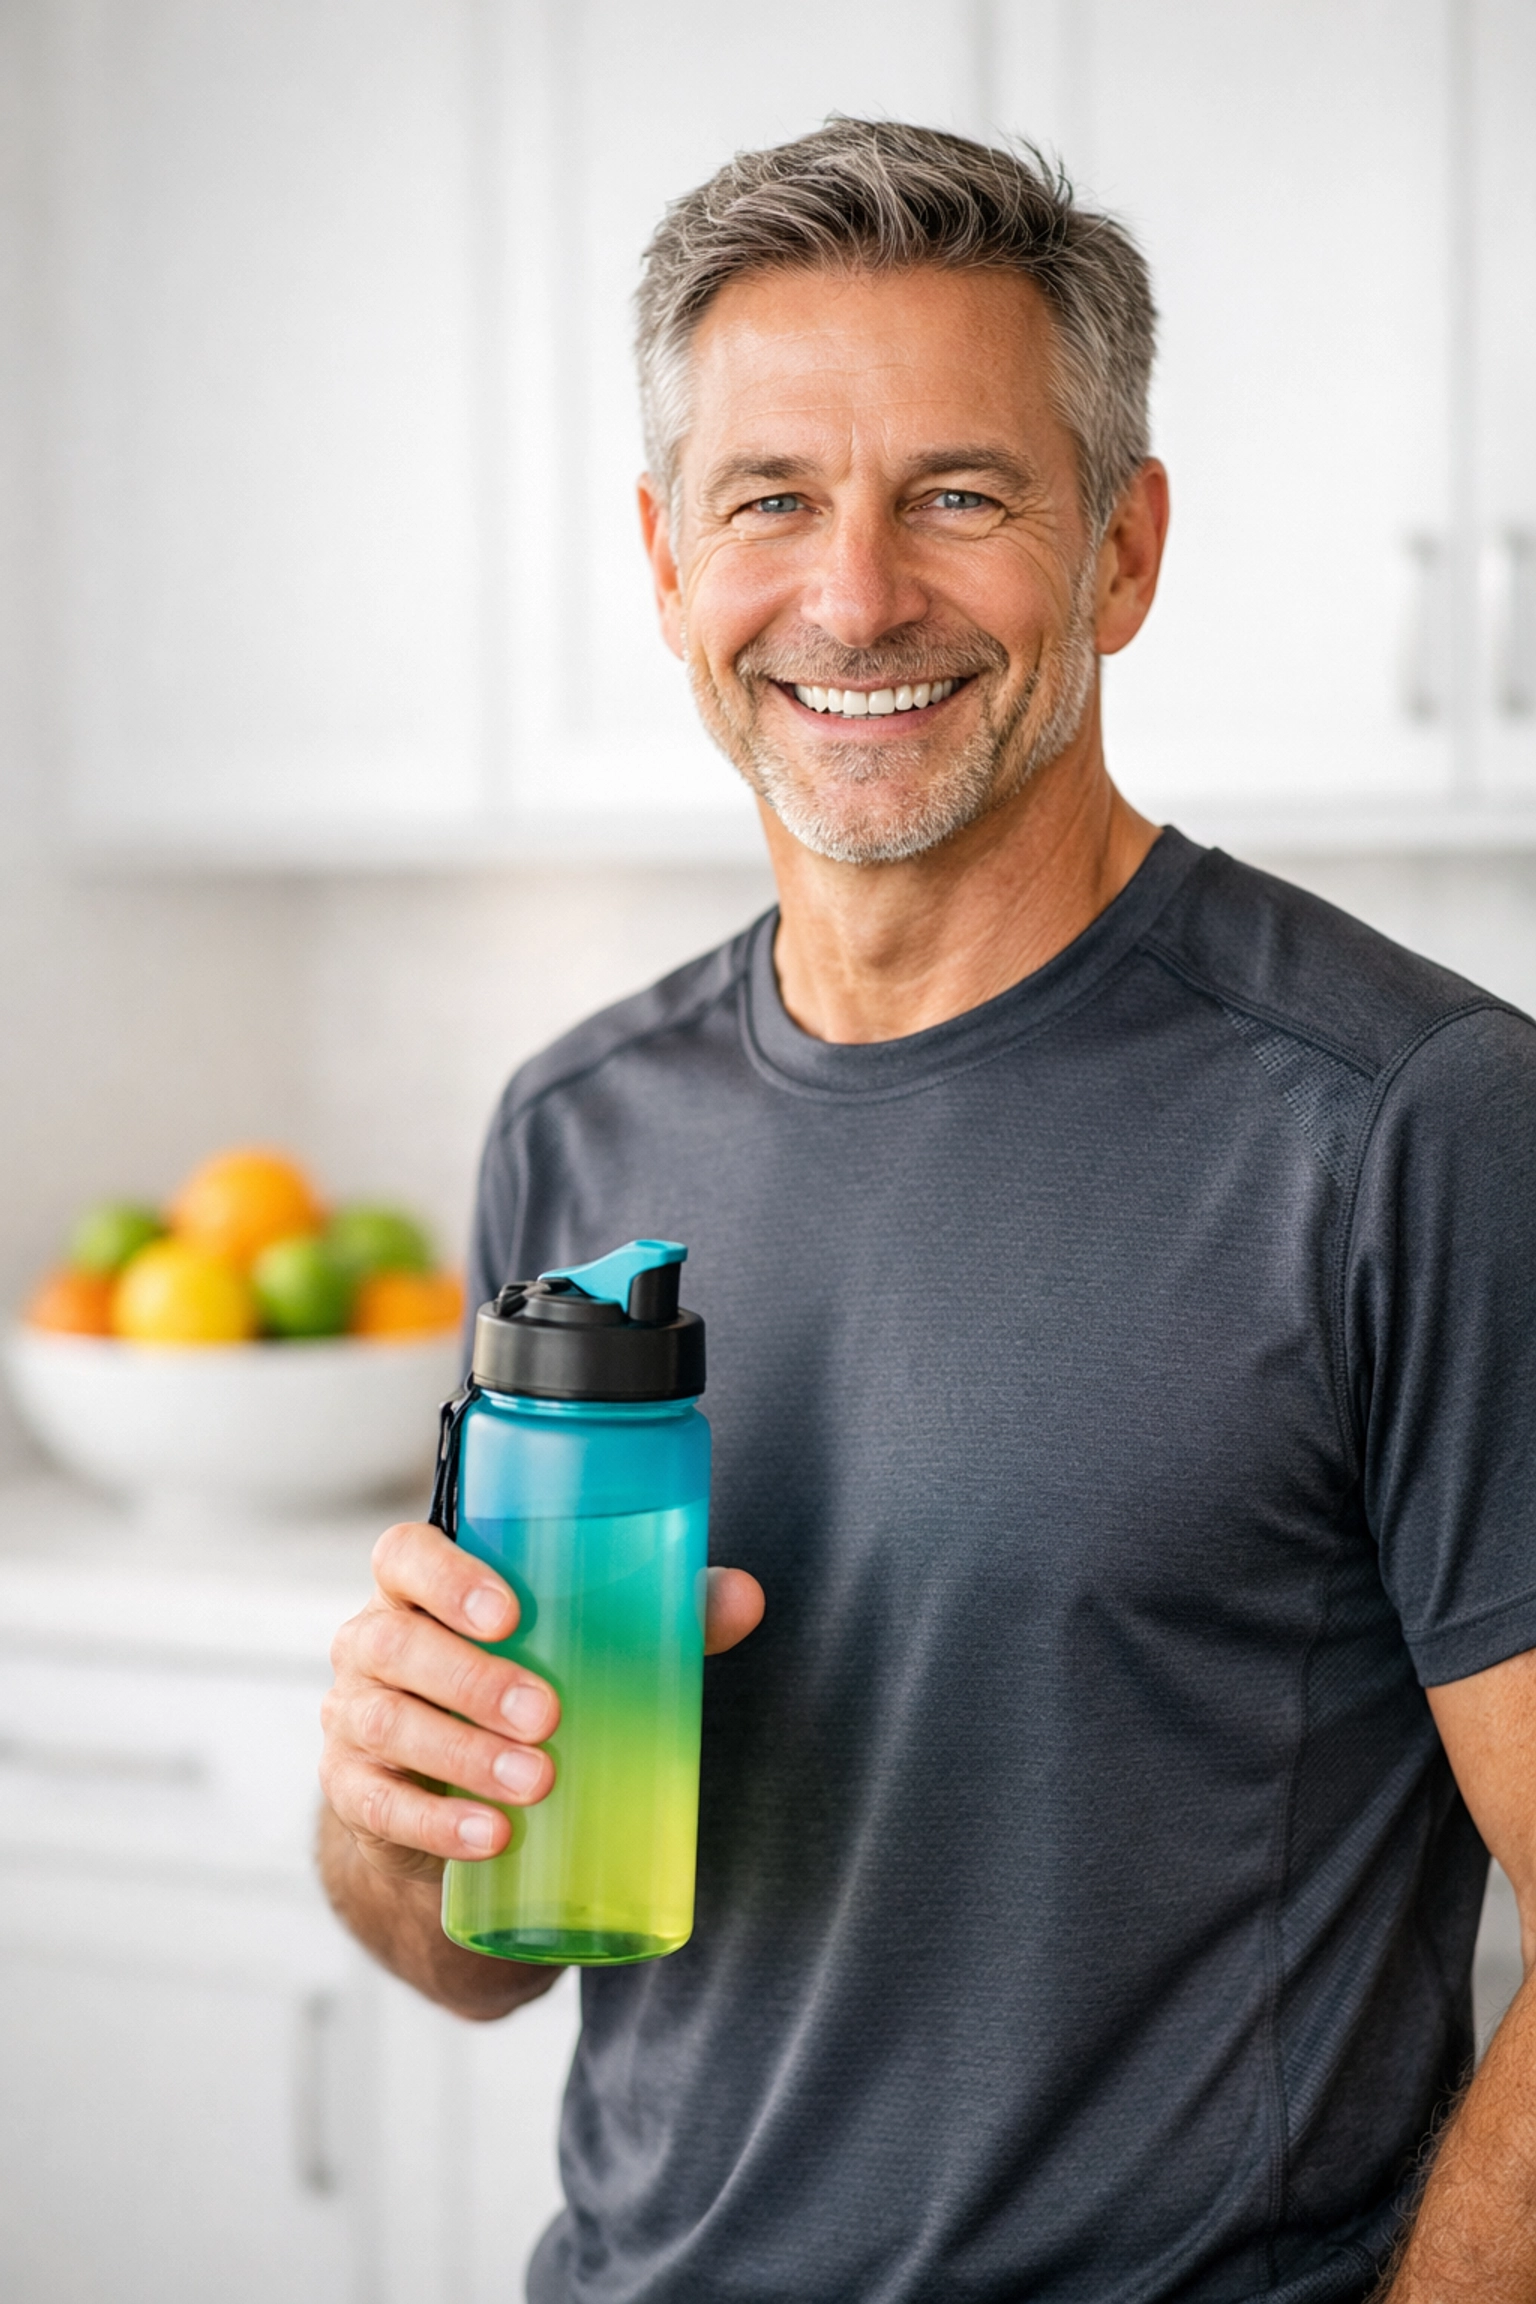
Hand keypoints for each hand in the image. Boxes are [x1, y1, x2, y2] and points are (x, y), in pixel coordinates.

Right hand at [321, 1520, 764, 1885]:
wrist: (456, 1794)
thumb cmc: (527, 1680)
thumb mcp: (580, 1644)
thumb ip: (659, 1613)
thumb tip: (746, 1597)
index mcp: (418, 1586)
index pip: (404, 1555)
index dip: (446, 1577)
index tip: (509, 1612)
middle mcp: (372, 1642)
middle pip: (396, 1645)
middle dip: (471, 1679)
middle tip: (547, 1714)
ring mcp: (352, 1719)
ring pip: (386, 1724)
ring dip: (461, 1755)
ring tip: (536, 1780)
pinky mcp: (354, 1794)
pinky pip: (378, 1806)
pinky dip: (436, 1824)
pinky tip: (491, 1837)